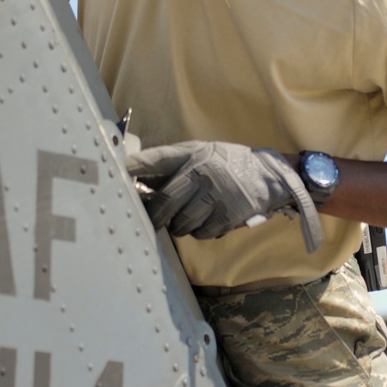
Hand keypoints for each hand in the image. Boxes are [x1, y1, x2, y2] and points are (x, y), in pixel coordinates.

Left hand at [127, 141, 323, 251]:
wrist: (270, 174)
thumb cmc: (228, 164)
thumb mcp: (201, 154)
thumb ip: (173, 166)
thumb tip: (138, 181)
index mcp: (192, 154)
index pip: (155, 160)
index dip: (133, 167)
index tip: (115, 173)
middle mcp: (202, 171)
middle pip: (165, 203)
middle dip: (156, 217)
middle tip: (155, 220)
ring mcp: (216, 194)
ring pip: (181, 223)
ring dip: (181, 226)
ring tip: (190, 216)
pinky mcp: (229, 214)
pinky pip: (202, 233)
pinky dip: (202, 231)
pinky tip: (210, 219)